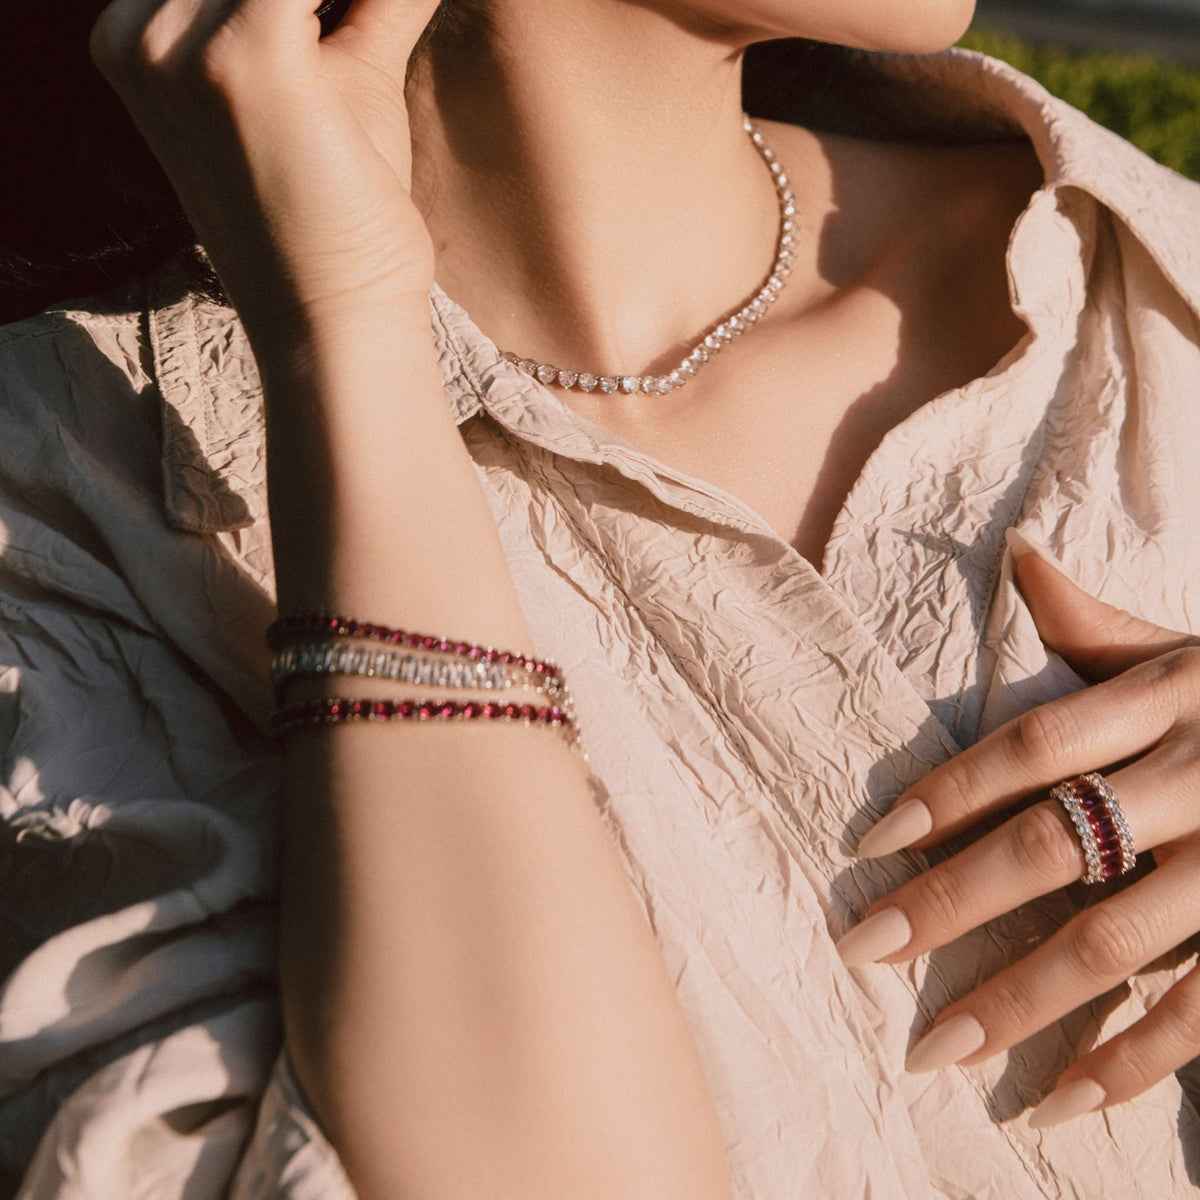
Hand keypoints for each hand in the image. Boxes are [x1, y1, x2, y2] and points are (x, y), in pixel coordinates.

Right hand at [89, 0, 440, 348]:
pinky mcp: (246, 53)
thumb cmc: (343, 215)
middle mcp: (137, 33)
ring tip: (376, 33)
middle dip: (328, 0)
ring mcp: (180, 43)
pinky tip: (380, 24)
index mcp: (132, 36)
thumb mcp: (345, 76)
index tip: (349, 18)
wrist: (338, 318)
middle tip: (371, 23)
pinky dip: (367, 2)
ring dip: (348, 4)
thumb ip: (365, 2)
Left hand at [836, 533, 1199, 1127]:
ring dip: (1022, 1000)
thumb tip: (1016, 554)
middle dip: (951, 903)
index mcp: (1164, 701)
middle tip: (862, 951)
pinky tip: (1062, 1100)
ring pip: (1116, 937)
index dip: (945, 794)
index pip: (1032, 749)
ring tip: (939, 1050)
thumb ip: (1096, 620)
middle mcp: (1197, 776)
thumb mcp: (1189, 644)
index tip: (867, 846)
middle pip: (1052, 845)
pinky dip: (1135, 1060)